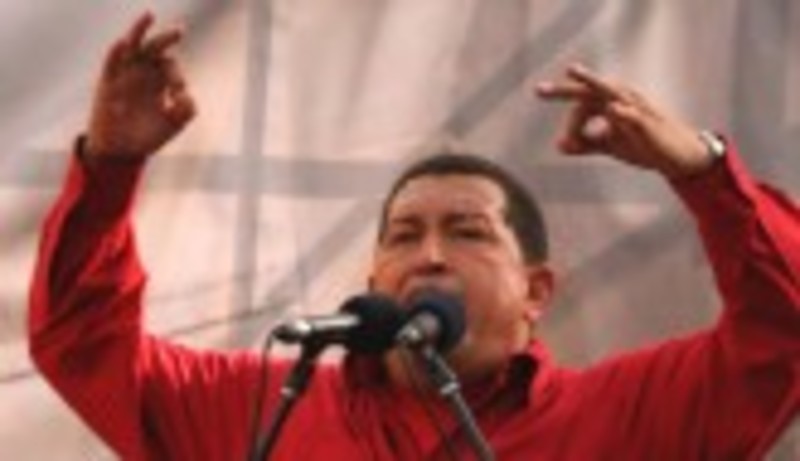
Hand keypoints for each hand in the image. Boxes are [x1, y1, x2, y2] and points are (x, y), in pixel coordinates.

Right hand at [85, 12, 195, 159]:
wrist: (121, 151)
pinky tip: (125, 43)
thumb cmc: (148, 135)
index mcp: (159, 80)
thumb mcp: (173, 125)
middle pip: (155, 48)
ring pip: (132, 45)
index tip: (178, 95)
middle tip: (180, 31)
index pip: (171, 66)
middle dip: (167, 38)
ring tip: (150, 15)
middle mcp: (142, 72)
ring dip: (139, 30)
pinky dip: (118, 52)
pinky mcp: (108, 82)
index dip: (177, 77)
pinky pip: (112, 63)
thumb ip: (185, 112)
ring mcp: (124, 74)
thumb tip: (187, 96)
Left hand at [535, 64, 713, 178]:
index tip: (569, 146)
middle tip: (538, 91)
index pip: (581, 106)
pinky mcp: (649, 123)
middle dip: (563, 90)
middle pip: (589, 90)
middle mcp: (621, 99)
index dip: (572, 126)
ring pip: (610, 92)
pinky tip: (611, 109)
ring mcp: (636, 108)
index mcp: (610, 103)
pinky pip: (633, 114)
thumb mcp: (611, 146)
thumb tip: (558, 146)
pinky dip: (621, 112)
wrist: (677, 156)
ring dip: (591, 82)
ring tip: (572, 72)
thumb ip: (586, 143)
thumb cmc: (644, 144)